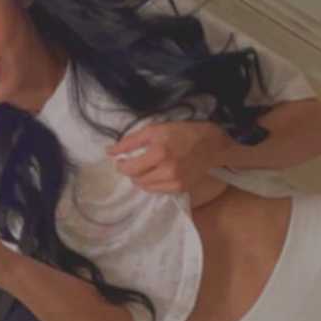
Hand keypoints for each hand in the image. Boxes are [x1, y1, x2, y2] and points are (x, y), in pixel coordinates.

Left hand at [107, 119, 226, 199]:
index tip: (121, 160)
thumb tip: (109, 152)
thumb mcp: (155, 130)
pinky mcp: (180, 189)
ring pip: (145, 187)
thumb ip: (130, 141)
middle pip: (136, 179)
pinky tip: (158, 172)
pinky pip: (157, 190)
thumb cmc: (182, 133)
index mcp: (159, 152)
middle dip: (131, 172)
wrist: (211, 145)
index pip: (130, 168)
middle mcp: (166, 170)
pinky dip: (153, 183)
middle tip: (136, 162)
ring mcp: (174, 182)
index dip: (121, 165)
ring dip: (141, 178)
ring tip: (148, 167)